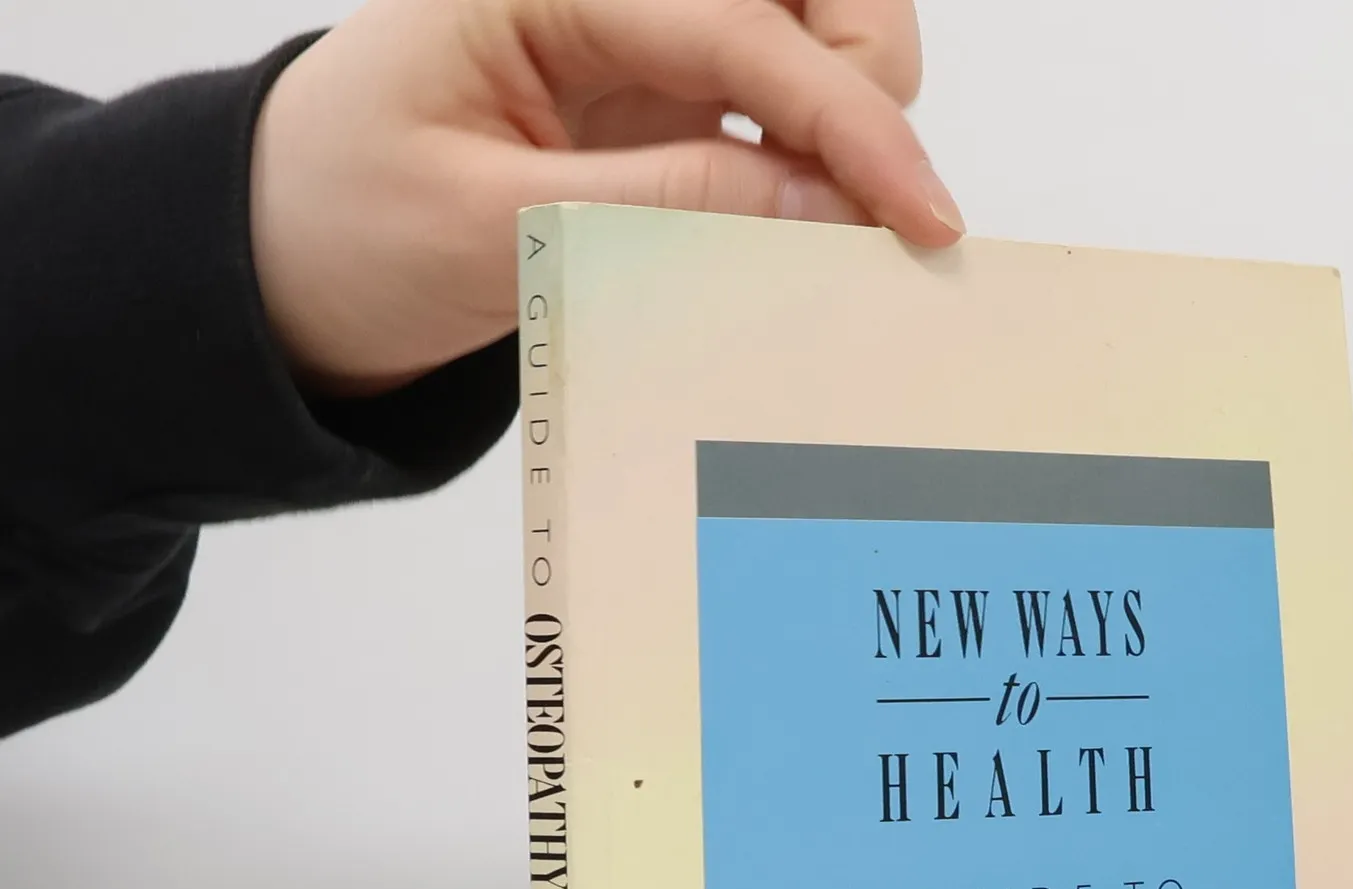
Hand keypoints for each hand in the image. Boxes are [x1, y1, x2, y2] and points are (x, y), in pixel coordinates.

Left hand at [250, 0, 962, 393]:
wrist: (287, 256)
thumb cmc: (351, 223)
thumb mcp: (493, 228)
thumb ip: (663, 208)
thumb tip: (826, 209)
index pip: (742, 29)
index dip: (850, 121)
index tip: (920, 215)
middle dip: (865, 75)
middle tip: (868, 204)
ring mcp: (640, 32)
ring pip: (812, 25)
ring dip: (852, 108)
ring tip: (831, 219)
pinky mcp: (658, 90)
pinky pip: (776, 96)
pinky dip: (819, 151)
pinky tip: (810, 219)